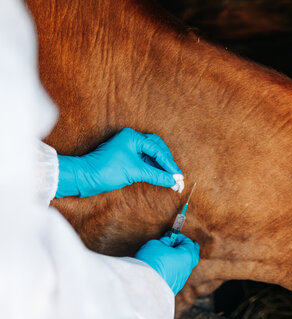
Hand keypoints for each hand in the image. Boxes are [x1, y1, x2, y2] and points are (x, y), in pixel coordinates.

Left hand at [55, 128, 183, 197]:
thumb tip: (173, 181)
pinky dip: (154, 169)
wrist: (85, 178)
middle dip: (167, 163)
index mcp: (133, 137)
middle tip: (176, 176)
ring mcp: (129, 148)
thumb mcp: (135, 172)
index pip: (157, 150)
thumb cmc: (105, 170)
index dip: (169, 164)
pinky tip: (161, 177)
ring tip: (171, 179)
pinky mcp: (126, 158)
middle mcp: (132, 139)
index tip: (178, 176)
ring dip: (161, 167)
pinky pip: (145, 161)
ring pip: (152, 155)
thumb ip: (157, 175)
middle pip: (157, 148)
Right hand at [135, 234, 199, 294]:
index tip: (171, 235)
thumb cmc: (151, 260)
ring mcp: (182, 279)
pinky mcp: (175, 287)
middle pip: (193, 255)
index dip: (179, 237)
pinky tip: (168, 267)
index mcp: (187, 255)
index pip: (188, 243)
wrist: (144, 283)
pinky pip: (179, 275)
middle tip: (182, 243)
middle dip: (188, 248)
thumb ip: (165, 241)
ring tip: (171, 255)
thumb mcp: (156, 244)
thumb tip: (168, 241)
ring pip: (186, 266)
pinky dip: (176, 269)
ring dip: (181, 259)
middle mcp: (187, 268)